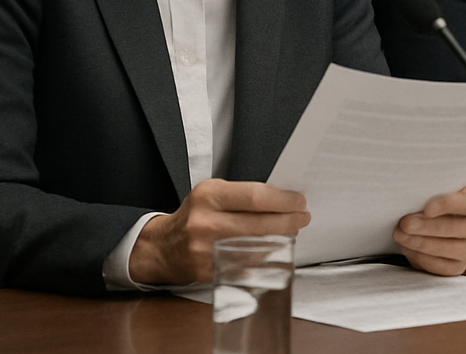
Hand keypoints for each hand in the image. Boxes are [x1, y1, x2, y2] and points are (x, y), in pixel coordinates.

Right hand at [129, 180, 309, 284]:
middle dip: (289, 221)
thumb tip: (285, 198)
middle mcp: (205, 223)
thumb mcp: (213, 193)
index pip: (256, 197)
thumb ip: (244, 194)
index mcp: (208, 196)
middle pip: (260, 224)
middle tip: (303, 217)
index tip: (299, 201)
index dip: (283, 200)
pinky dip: (265, 257)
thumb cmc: (195, 215)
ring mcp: (206, 250)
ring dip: (281, 239)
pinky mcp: (209, 271)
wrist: (163, 247)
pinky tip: (272, 249)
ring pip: (257, 246)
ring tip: (290, 231)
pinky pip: (248, 265)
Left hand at [394, 181, 465, 274]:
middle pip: (463, 228)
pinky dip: (423, 258)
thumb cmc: (433, 200)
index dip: (451, 204)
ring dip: (423, 243)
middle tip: (406, 224)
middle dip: (430, 227)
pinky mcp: (458, 266)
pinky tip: (408, 249)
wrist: (431, 220)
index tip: (427, 207)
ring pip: (453, 249)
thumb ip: (432, 190)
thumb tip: (413, 197)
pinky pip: (443, 267)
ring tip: (401, 235)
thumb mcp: (436, 189)